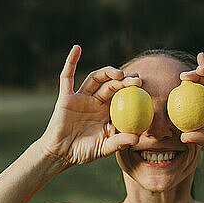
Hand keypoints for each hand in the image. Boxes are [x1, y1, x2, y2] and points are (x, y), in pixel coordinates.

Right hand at [40, 45, 141, 166]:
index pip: (121, 95)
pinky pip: (67, 77)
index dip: (131, 88)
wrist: (60, 154)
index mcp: (106, 111)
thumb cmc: (83, 152)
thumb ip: (119, 142)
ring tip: (118, 74)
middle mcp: (95, 101)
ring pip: (94, 78)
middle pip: (111, 84)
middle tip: (136, 80)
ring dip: (106, 72)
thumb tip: (137, 138)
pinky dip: (71, 62)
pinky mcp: (66, 97)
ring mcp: (80, 98)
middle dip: (124, 80)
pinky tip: (77, 48)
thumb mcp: (104, 148)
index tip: (142, 85)